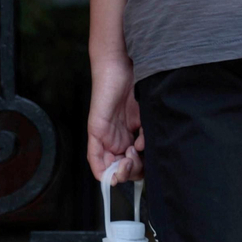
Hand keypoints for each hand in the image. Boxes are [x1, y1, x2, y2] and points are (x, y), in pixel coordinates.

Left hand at [86, 55, 143, 180]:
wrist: (121, 66)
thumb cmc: (135, 86)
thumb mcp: (147, 117)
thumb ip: (146, 136)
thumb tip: (142, 151)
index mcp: (129, 136)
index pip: (133, 164)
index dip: (140, 170)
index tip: (147, 162)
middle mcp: (116, 139)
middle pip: (123, 169)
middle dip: (133, 171)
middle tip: (138, 155)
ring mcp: (105, 136)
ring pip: (109, 168)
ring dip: (122, 170)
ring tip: (132, 152)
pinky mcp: (95, 130)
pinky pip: (94, 158)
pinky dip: (101, 171)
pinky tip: (111, 175)